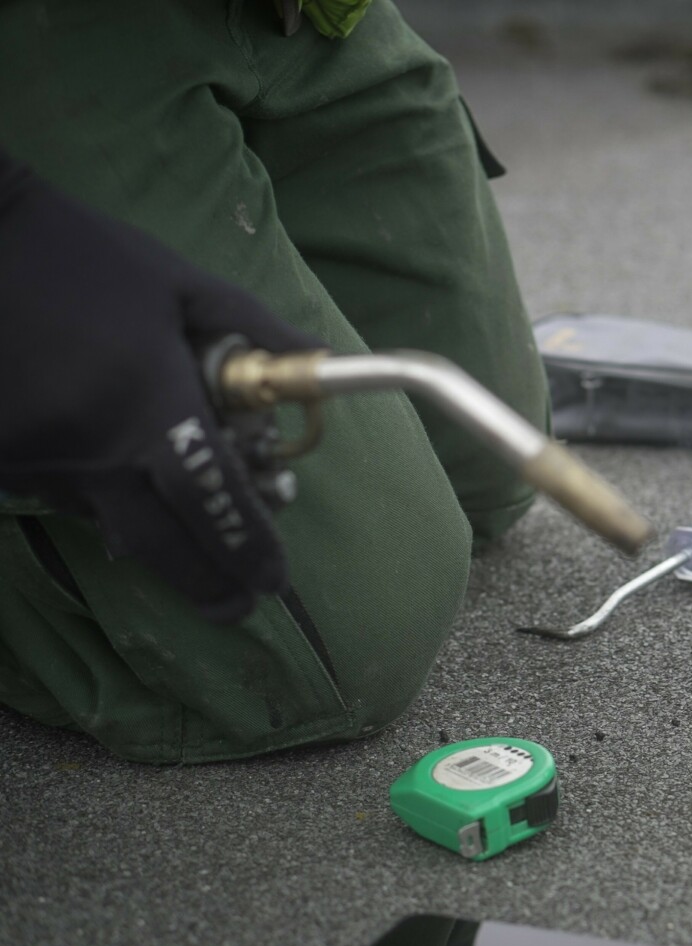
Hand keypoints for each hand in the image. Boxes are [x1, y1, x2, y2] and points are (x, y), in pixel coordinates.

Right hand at [0, 157, 321, 621]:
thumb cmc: (83, 255)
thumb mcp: (181, 283)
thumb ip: (255, 330)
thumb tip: (320, 364)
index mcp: (147, 401)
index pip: (211, 499)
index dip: (247, 548)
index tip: (274, 581)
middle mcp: (90, 445)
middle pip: (160, 545)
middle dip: (207, 584)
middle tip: (238, 606)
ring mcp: (34, 458)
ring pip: (105, 524)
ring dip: (152, 537)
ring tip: (192, 541)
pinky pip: (59, 497)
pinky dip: (96, 498)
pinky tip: (113, 472)